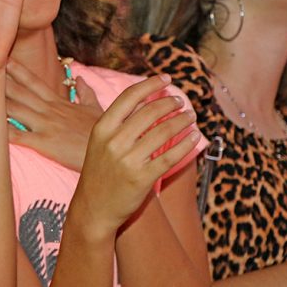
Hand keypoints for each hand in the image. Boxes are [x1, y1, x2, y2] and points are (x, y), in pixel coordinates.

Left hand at [5, 59, 101, 169]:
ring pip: (16, 109)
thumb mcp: (97, 109)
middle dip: (0, 79)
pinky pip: (20, 136)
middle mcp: (49, 110)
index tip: (2, 57)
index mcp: (58, 103)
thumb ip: (86, 93)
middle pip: (19, 91)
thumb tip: (78, 79)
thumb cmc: (105, 132)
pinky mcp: (45, 143)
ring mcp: (46, 125)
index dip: (16, 70)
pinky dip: (3, 132)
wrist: (117, 149)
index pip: (33, 82)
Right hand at [73, 75, 199, 233]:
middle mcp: (114, 142)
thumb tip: (143, 96)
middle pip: (150, 112)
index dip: (150, 84)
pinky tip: (194, 137)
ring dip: (182, 121)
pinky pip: (170, 156)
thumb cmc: (98, 171)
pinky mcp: (142, 178)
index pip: (129, 97)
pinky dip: (186, 144)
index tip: (167, 79)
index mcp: (101, 128)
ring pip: (163, 132)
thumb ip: (117, 119)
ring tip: (190, 117)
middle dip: (171, 103)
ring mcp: (128, 160)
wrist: (92, 208)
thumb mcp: (98, 141)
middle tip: (181, 102)